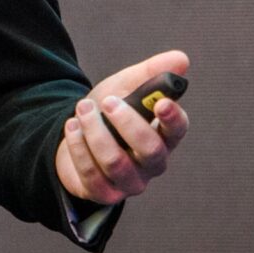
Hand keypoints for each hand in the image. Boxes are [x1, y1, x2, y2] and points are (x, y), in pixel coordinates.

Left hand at [55, 49, 190, 205]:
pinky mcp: (104, 193)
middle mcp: (151, 163)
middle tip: (108, 101)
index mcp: (163, 136)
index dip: (173, 118)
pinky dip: (78, 147)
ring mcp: (129, 181)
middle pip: (151, 151)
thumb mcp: (125, 87)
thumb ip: (151, 73)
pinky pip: (92, 175)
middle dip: (128, 124)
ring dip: (96, 132)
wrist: (75, 136)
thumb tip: (181, 59)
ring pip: (116, 163)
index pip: (178, 130)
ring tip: (82, 108)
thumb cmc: (108, 114)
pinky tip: (71, 127)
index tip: (161, 102)